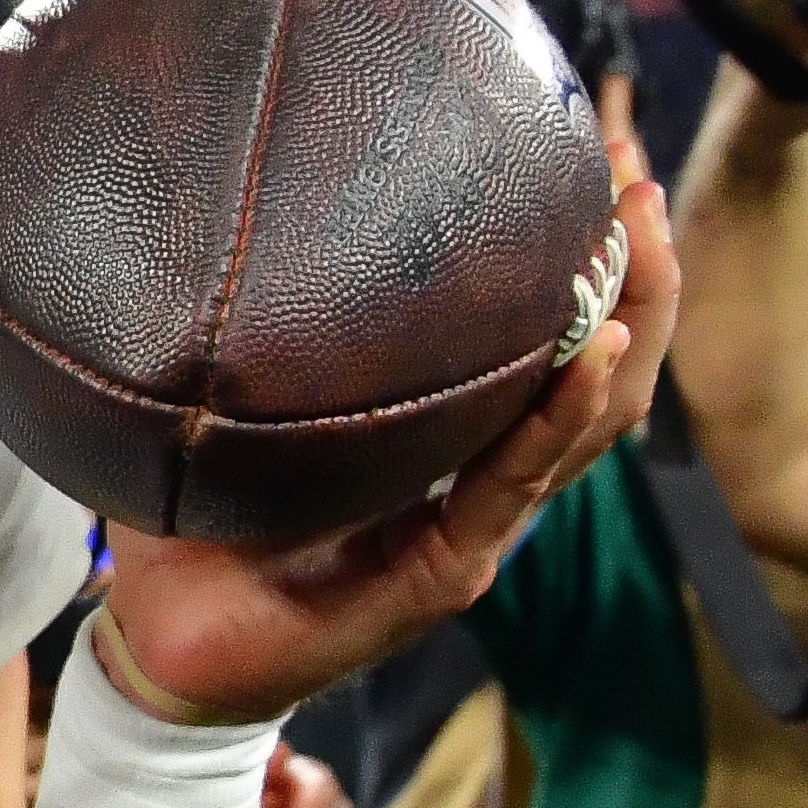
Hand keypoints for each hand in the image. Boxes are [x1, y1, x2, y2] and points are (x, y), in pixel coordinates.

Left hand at [99, 177, 677, 723]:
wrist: (165, 649)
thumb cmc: (200, 525)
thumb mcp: (239, 408)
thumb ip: (264, 333)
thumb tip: (226, 216)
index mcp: (442, 435)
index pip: (547, 338)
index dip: (590, 257)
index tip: (604, 157)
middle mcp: (476, 475)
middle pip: (598, 367)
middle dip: (636, 269)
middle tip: (636, 168)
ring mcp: (472, 525)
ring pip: (586, 421)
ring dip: (627, 323)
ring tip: (643, 233)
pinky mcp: (443, 572)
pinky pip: (514, 484)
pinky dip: (559, 417)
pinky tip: (591, 357)